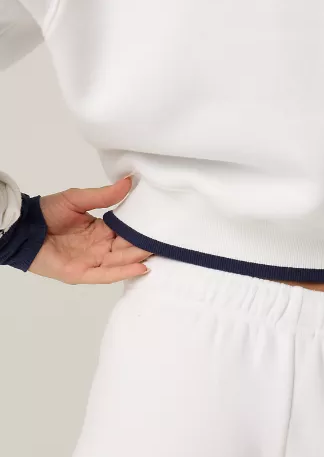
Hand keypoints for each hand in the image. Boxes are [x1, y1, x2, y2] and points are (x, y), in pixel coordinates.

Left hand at [28, 177, 151, 283]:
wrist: (23, 228)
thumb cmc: (47, 212)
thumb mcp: (77, 199)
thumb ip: (104, 195)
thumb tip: (128, 181)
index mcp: (100, 231)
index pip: (126, 233)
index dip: (141, 231)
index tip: (161, 226)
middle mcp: (100, 248)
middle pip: (127, 249)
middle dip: (145, 246)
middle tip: (167, 241)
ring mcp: (92, 263)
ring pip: (121, 262)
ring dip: (139, 259)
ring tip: (159, 253)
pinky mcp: (83, 274)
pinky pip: (107, 275)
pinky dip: (124, 272)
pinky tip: (141, 268)